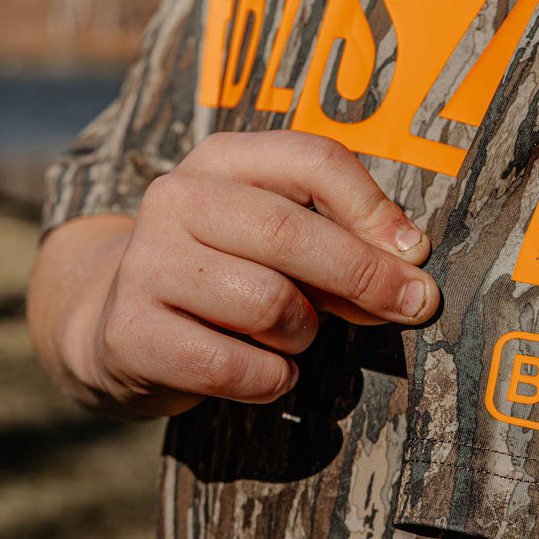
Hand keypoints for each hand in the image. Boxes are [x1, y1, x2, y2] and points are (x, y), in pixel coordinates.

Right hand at [29, 132, 439, 417]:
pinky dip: (271, 378)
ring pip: (268, 304)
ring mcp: (146, 264)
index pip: (312, 160)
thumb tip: (410, 264)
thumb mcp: (282, 242)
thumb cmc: (230, 275)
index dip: (374, 209)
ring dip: (304, 333)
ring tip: (293, 336)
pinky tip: (268, 371)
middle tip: (416, 306)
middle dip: (368, 277)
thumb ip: (343, 242)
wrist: (123, 325)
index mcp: (222, 160)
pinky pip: (235, 366)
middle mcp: (176, 199)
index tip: (415, 253)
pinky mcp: (131, 332)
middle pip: (292, 233)